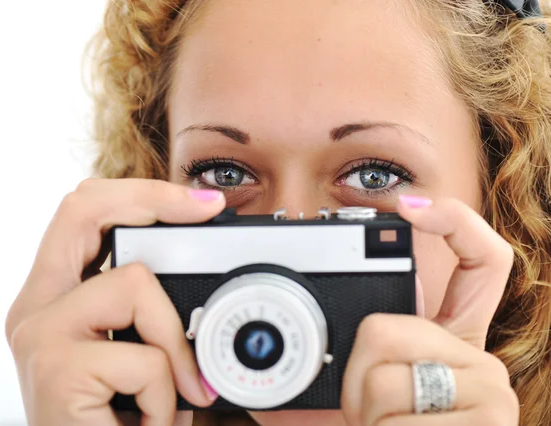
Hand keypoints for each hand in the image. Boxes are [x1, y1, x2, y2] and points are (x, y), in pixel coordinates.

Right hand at [5, 179, 224, 425]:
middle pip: (82, 208)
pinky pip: (141, 356)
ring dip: (176, 344)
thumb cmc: (122, 424)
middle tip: (208, 211)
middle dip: (153, 198)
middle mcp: (36, 309)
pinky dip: (165, 395)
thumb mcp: (140, 356)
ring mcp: (39, 337)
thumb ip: (152, 312)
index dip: (142, 191)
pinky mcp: (53, 372)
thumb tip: (209, 275)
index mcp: (58, 298)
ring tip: (175, 393)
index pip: (84, 212)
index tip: (203, 201)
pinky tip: (149, 422)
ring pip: (135, 282)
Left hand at [341, 196, 518, 425]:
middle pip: (386, 326)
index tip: (408, 205)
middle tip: (362, 415)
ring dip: (363, 421)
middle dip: (351, 377)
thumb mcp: (355, 407)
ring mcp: (490, 398)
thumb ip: (324, 372)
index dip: (452, 222)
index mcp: (451, 344)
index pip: (481, 262)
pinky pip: (397, 421)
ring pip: (383, 377)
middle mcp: (480, 364)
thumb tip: (256, 352)